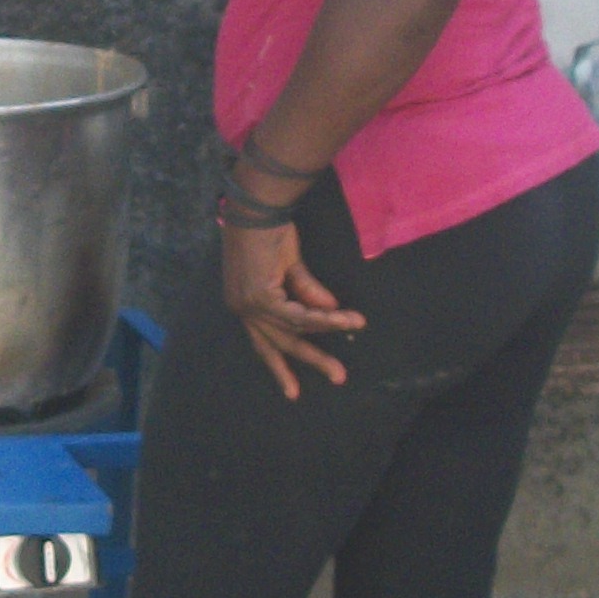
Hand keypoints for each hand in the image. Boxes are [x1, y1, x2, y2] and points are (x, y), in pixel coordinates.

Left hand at [220, 220, 363, 396]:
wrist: (255, 208)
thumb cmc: (267, 230)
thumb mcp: (290, 265)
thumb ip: (307, 291)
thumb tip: (331, 311)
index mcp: (244, 303)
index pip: (263, 342)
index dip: (280, 365)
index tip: (294, 390)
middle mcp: (242, 309)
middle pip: (278, 344)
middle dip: (310, 361)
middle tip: (338, 377)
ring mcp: (248, 305)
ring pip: (294, 329)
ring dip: (328, 330)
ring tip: (356, 326)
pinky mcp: (259, 297)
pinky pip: (297, 315)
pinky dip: (322, 318)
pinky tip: (343, 319)